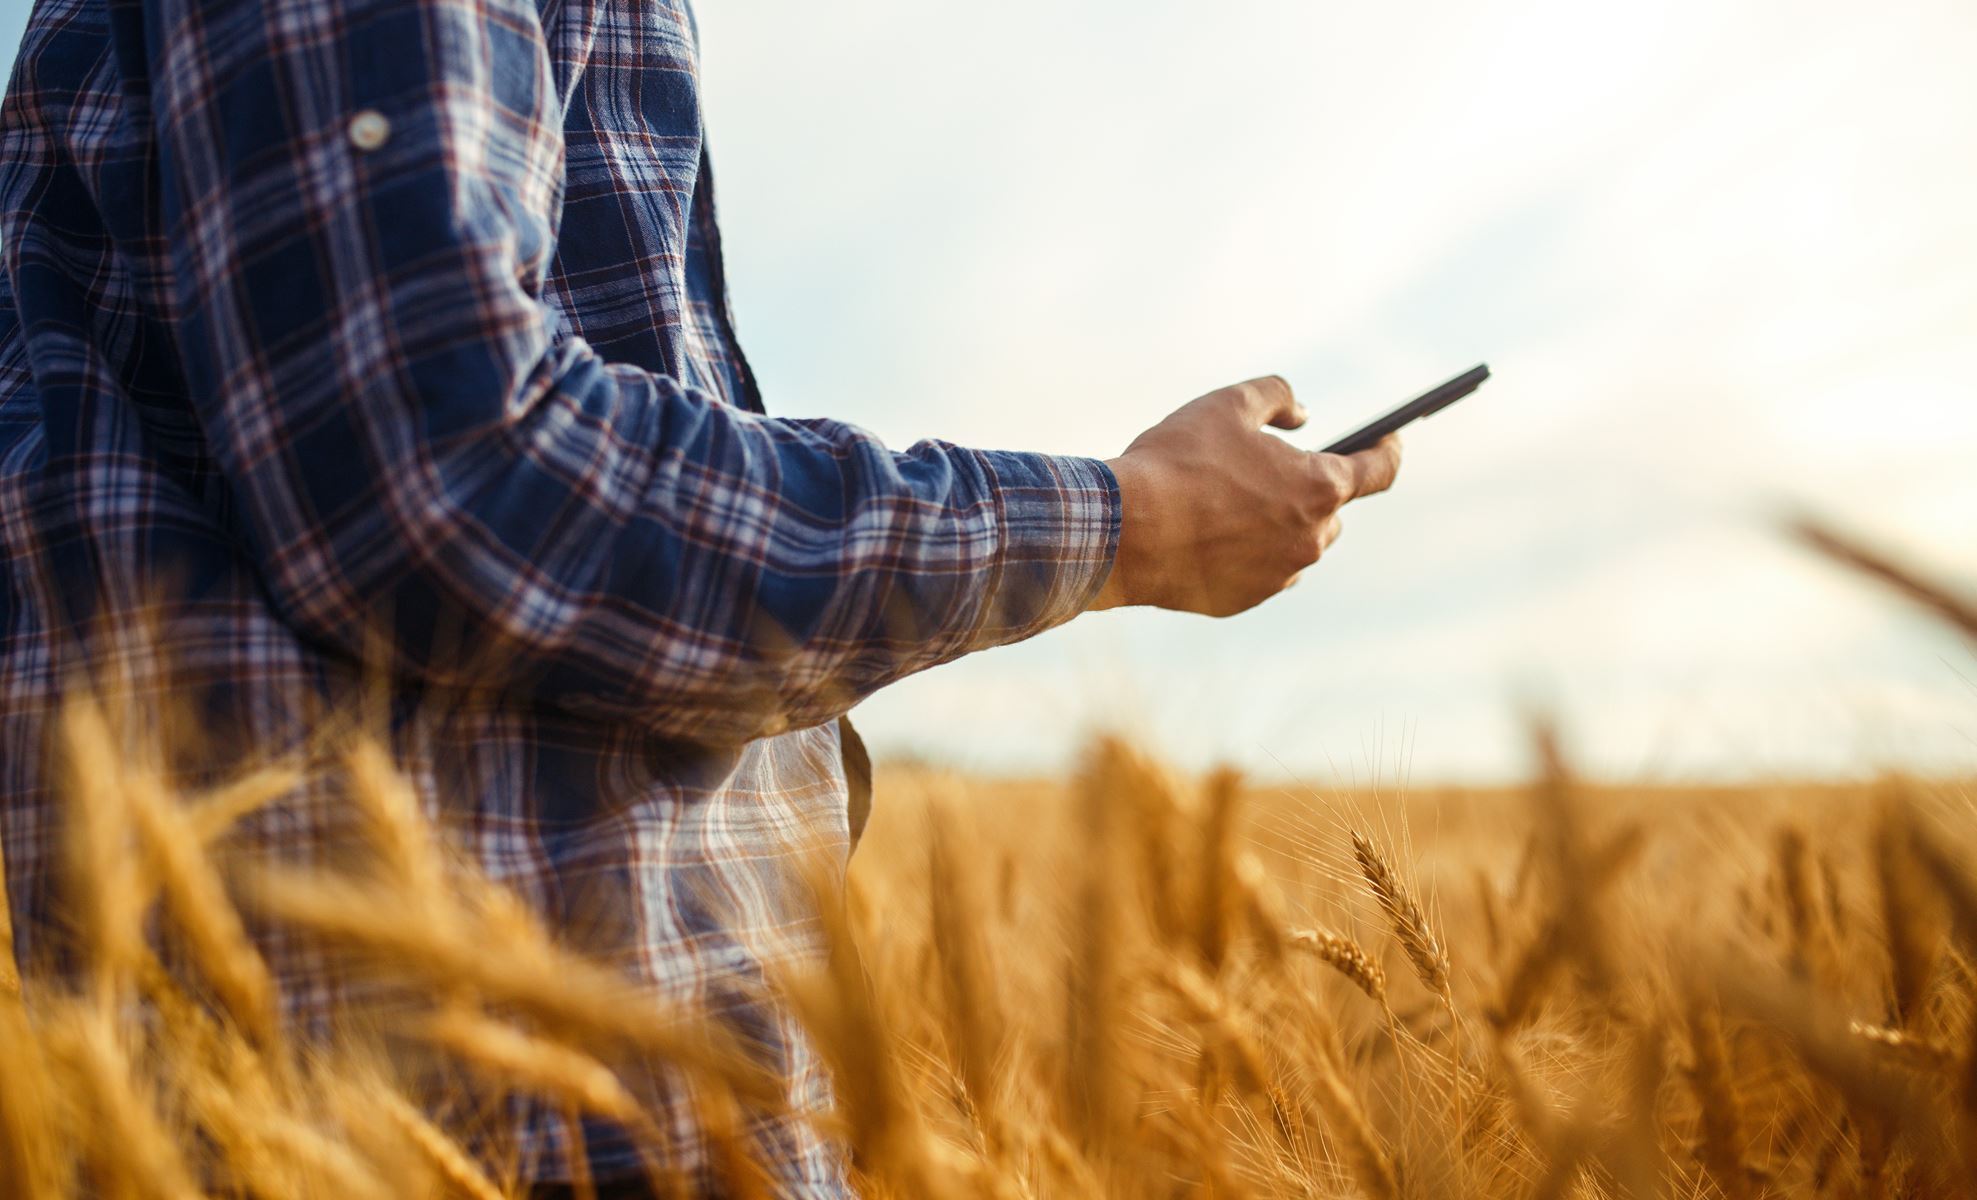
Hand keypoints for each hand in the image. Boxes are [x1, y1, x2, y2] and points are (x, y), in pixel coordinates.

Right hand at [1088, 376, 1400, 616]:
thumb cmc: (1177, 462)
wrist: (1123, 532)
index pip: (1381, 469)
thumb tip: (1302, 416)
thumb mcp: (1228, 404)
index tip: (1388, 439)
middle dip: (1305, 489)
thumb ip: (1277, 397)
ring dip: (1273, 523)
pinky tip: (1203, 535)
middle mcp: (1311, 538)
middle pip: (1330, 511)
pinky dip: (1242, 553)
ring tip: (1221, 503)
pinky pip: (1258, 572)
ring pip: (1293, 543)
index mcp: (1319, 487)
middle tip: (1259, 470)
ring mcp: (1280, 575)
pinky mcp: (1245, 600)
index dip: (1388, 449)